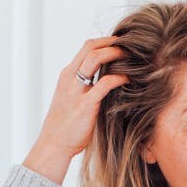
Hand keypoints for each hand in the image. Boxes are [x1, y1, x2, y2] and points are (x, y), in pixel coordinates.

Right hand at [23, 37, 128, 183]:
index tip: (123, 43)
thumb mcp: (72, 99)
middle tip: (131, 46)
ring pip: (94, 59)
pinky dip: (119, 78)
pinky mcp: (85, 104)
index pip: (86, 47)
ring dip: (115, 54)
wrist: (54, 145)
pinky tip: (129, 81)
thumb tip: (108, 81)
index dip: (106, 41)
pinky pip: (104, 83)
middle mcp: (70, 78)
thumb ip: (85, 87)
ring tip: (132, 58)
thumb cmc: (66, 125)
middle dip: (112, 43)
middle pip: (90, 47)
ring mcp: (75, 90)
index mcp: (67, 75)